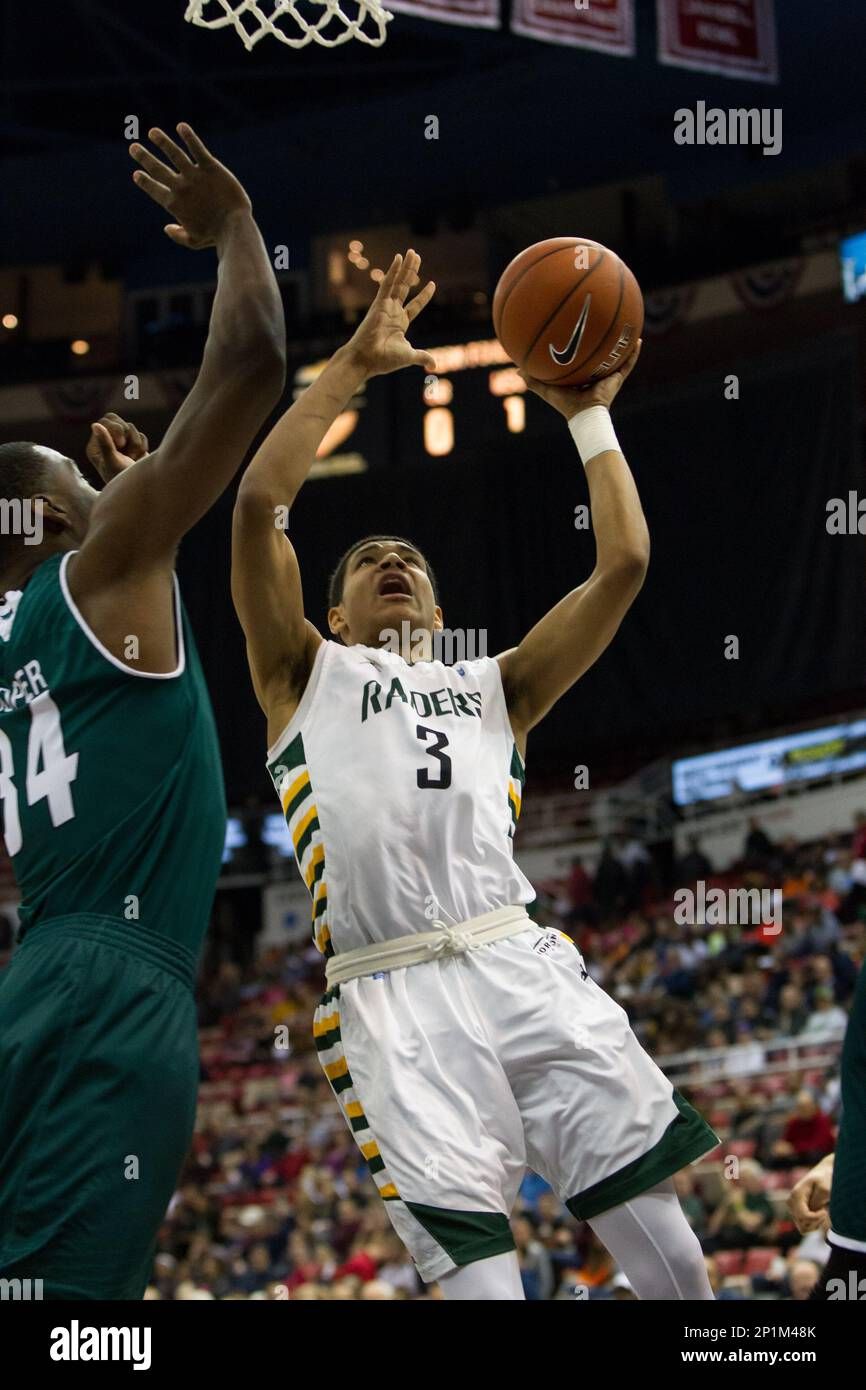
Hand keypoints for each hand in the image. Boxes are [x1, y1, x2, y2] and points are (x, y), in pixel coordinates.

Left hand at [86, 413, 149, 482]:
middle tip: (125, 447)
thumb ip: (105, 443)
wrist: (143, 488)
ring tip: (132, 458)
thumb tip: (95, 424)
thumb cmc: (123, 479)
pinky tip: (138, 459)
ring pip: (130, 428)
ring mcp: (120, 444)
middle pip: (116, 419)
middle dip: (125, 432)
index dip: (116, 429)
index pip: (105, 421)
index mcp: (96, 446)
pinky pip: (140, 435)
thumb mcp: (112, 461)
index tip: (120, 444)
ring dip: (135, 443)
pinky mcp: (133, 446)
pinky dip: (142, 446)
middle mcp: (105, 442)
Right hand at [130, 123, 251, 248]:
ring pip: (174, 154)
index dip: (144, 181)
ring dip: (162, 142)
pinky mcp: (211, 168)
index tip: (136, 174)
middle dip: (143, 158)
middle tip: (133, 148)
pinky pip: (197, 149)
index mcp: (174, 204)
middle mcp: (181, 187)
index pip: (154, 189)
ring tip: (153, 132)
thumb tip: (167, 228)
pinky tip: (181, 126)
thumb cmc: (215, 236)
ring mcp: (195, 176)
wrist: (234, 227)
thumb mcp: (194, 241)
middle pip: (158, 169)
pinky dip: (189, 137)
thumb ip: (178, 235)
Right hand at [344, 251, 435, 377]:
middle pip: (405, 287)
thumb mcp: (408, 356)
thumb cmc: (383, 360)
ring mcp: (386, 306)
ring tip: (412, 252)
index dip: (423, 295)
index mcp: (400, 323)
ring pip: (398, 282)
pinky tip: (399, 258)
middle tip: (417, 256)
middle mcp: (393, 311)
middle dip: (412, 272)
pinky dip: (393, 271)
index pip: (415, 305)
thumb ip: (422, 356)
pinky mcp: (379, 304)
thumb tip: (434, 365)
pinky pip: (387, 284)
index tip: (432, 284)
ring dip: (406, 267)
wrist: (366, 360)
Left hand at [519, 338, 641, 421]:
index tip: (579, 331)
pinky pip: (628, 363)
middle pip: (600, 354)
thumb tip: (517, 370)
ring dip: (622, 343)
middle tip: (602, 322)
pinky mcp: (617, 379)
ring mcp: (608, 376)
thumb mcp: (547, 389)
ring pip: (617, 356)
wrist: (585, 414)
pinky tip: (638, 339)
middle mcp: (596, 374)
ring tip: (626, 326)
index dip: (581, 347)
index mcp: (582, 376)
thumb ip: (532, 380)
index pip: (582, 358)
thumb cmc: (566, 405)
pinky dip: (634, 353)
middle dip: (602, 340)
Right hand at [787, 1153, 833, 1234]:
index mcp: (796, 1194)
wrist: (825, 1173)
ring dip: (816, 1223)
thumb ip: (818, 1201)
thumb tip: (812, 1212)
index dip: (816, 1218)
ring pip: (803, 1228)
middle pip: (803, 1225)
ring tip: (822, 1211)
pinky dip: (814, 1224)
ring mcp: (793, 1208)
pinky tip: (819, 1213)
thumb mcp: (825, 1187)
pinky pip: (805, 1227)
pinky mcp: (797, 1213)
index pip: (804, 1216)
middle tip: (825, 1210)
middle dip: (816, 1222)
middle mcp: (791, 1202)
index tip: (825, 1211)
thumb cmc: (826, 1178)